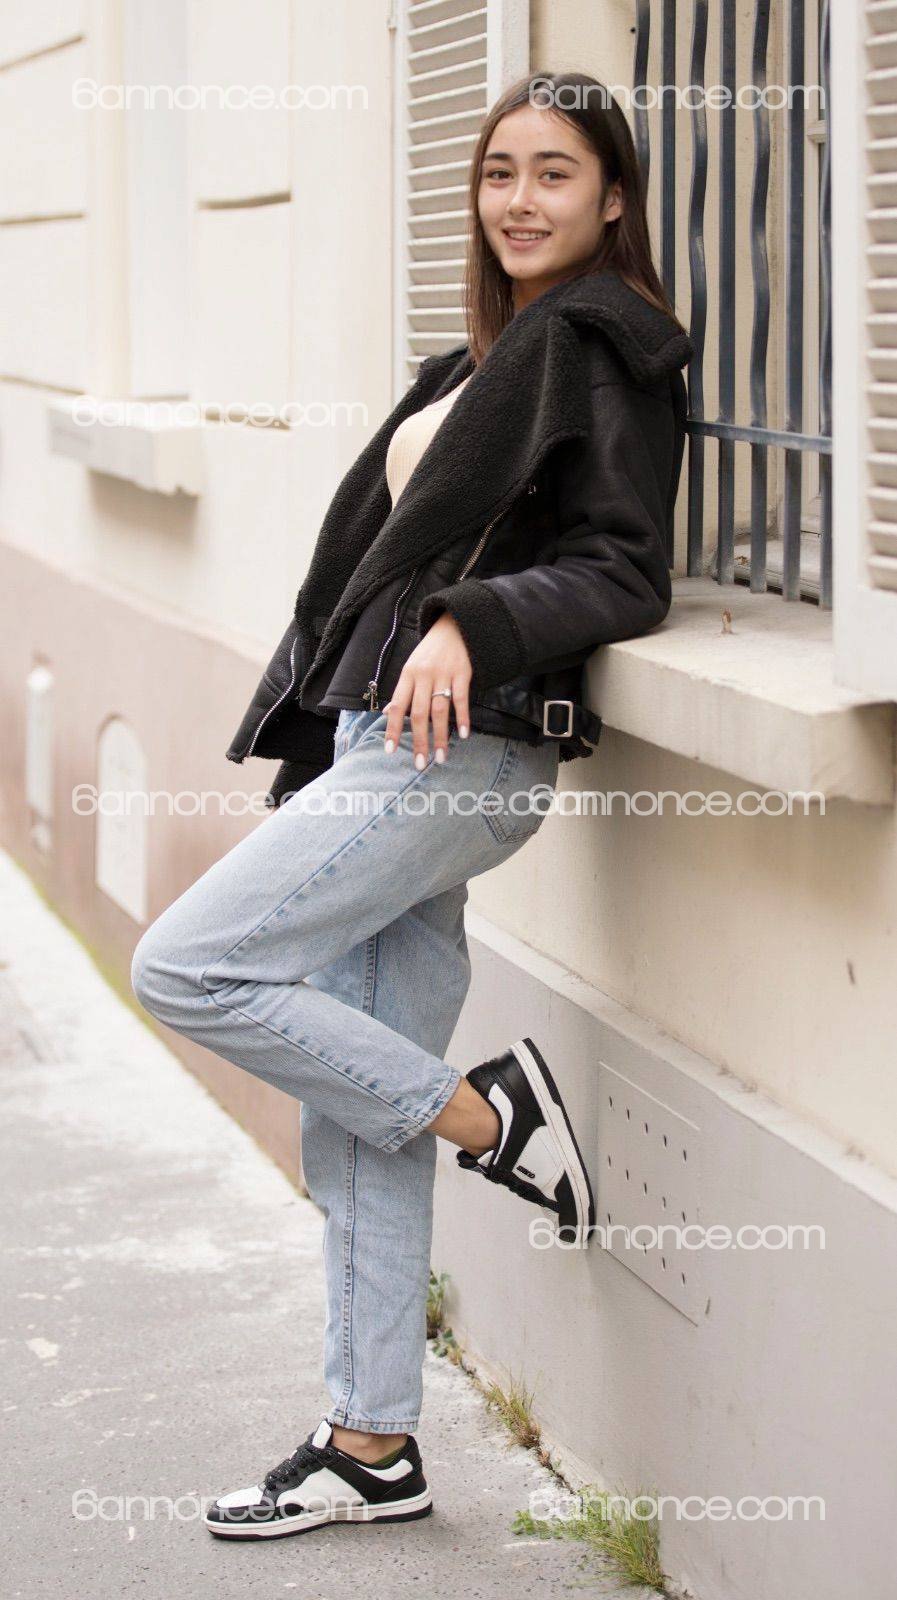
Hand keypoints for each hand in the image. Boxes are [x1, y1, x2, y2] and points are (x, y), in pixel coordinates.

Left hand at [382, 614, 470, 766]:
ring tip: (441, 757)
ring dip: (441, 736)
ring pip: (440, 711)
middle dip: (418, 741)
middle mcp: (423, 676)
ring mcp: (443, 675)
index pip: (396, 707)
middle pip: (418, 714)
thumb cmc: (429, 652)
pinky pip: (461, 699)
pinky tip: (464, 734)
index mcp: (407, 676)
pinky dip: (462, 717)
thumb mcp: (411, 668)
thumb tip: (388, 714)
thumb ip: (402, 692)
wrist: (453, 626)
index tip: (390, 751)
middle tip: (420, 763)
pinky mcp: (462, 673)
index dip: (392, 730)